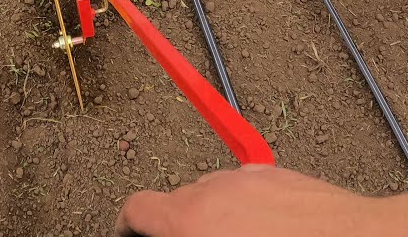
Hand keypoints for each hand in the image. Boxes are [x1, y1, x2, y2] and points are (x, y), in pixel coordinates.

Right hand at [115, 164, 396, 236]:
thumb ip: (182, 235)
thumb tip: (165, 231)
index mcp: (190, 218)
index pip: (137, 209)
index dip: (128, 225)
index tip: (130, 234)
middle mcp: (215, 190)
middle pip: (175, 201)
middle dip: (178, 227)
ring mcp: (248, 179)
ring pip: (213, 194)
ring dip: (213, 218)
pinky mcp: (279, 177)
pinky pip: (247, 189)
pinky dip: (246, 210)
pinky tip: (264, 234)